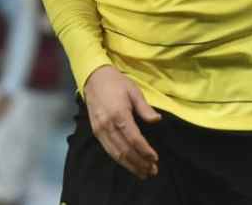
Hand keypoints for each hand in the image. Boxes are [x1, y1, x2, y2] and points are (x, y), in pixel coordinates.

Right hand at [83, 65, 160, 179]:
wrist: (94, 78)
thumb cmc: (117, 83)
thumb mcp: (134, 91)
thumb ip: (145, 108)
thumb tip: (157, 120)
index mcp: (119, 114)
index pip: (134, 138)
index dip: (145, 151)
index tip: (155, 158)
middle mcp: (107, 125)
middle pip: (125, 150)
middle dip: (139, 162)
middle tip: (152, 171)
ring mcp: (100, 129)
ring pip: (115, 153)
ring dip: (130, 165)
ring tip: (143, 173)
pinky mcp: (96, 132)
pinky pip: (108, 150)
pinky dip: (119, 160)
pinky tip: (129, 164)